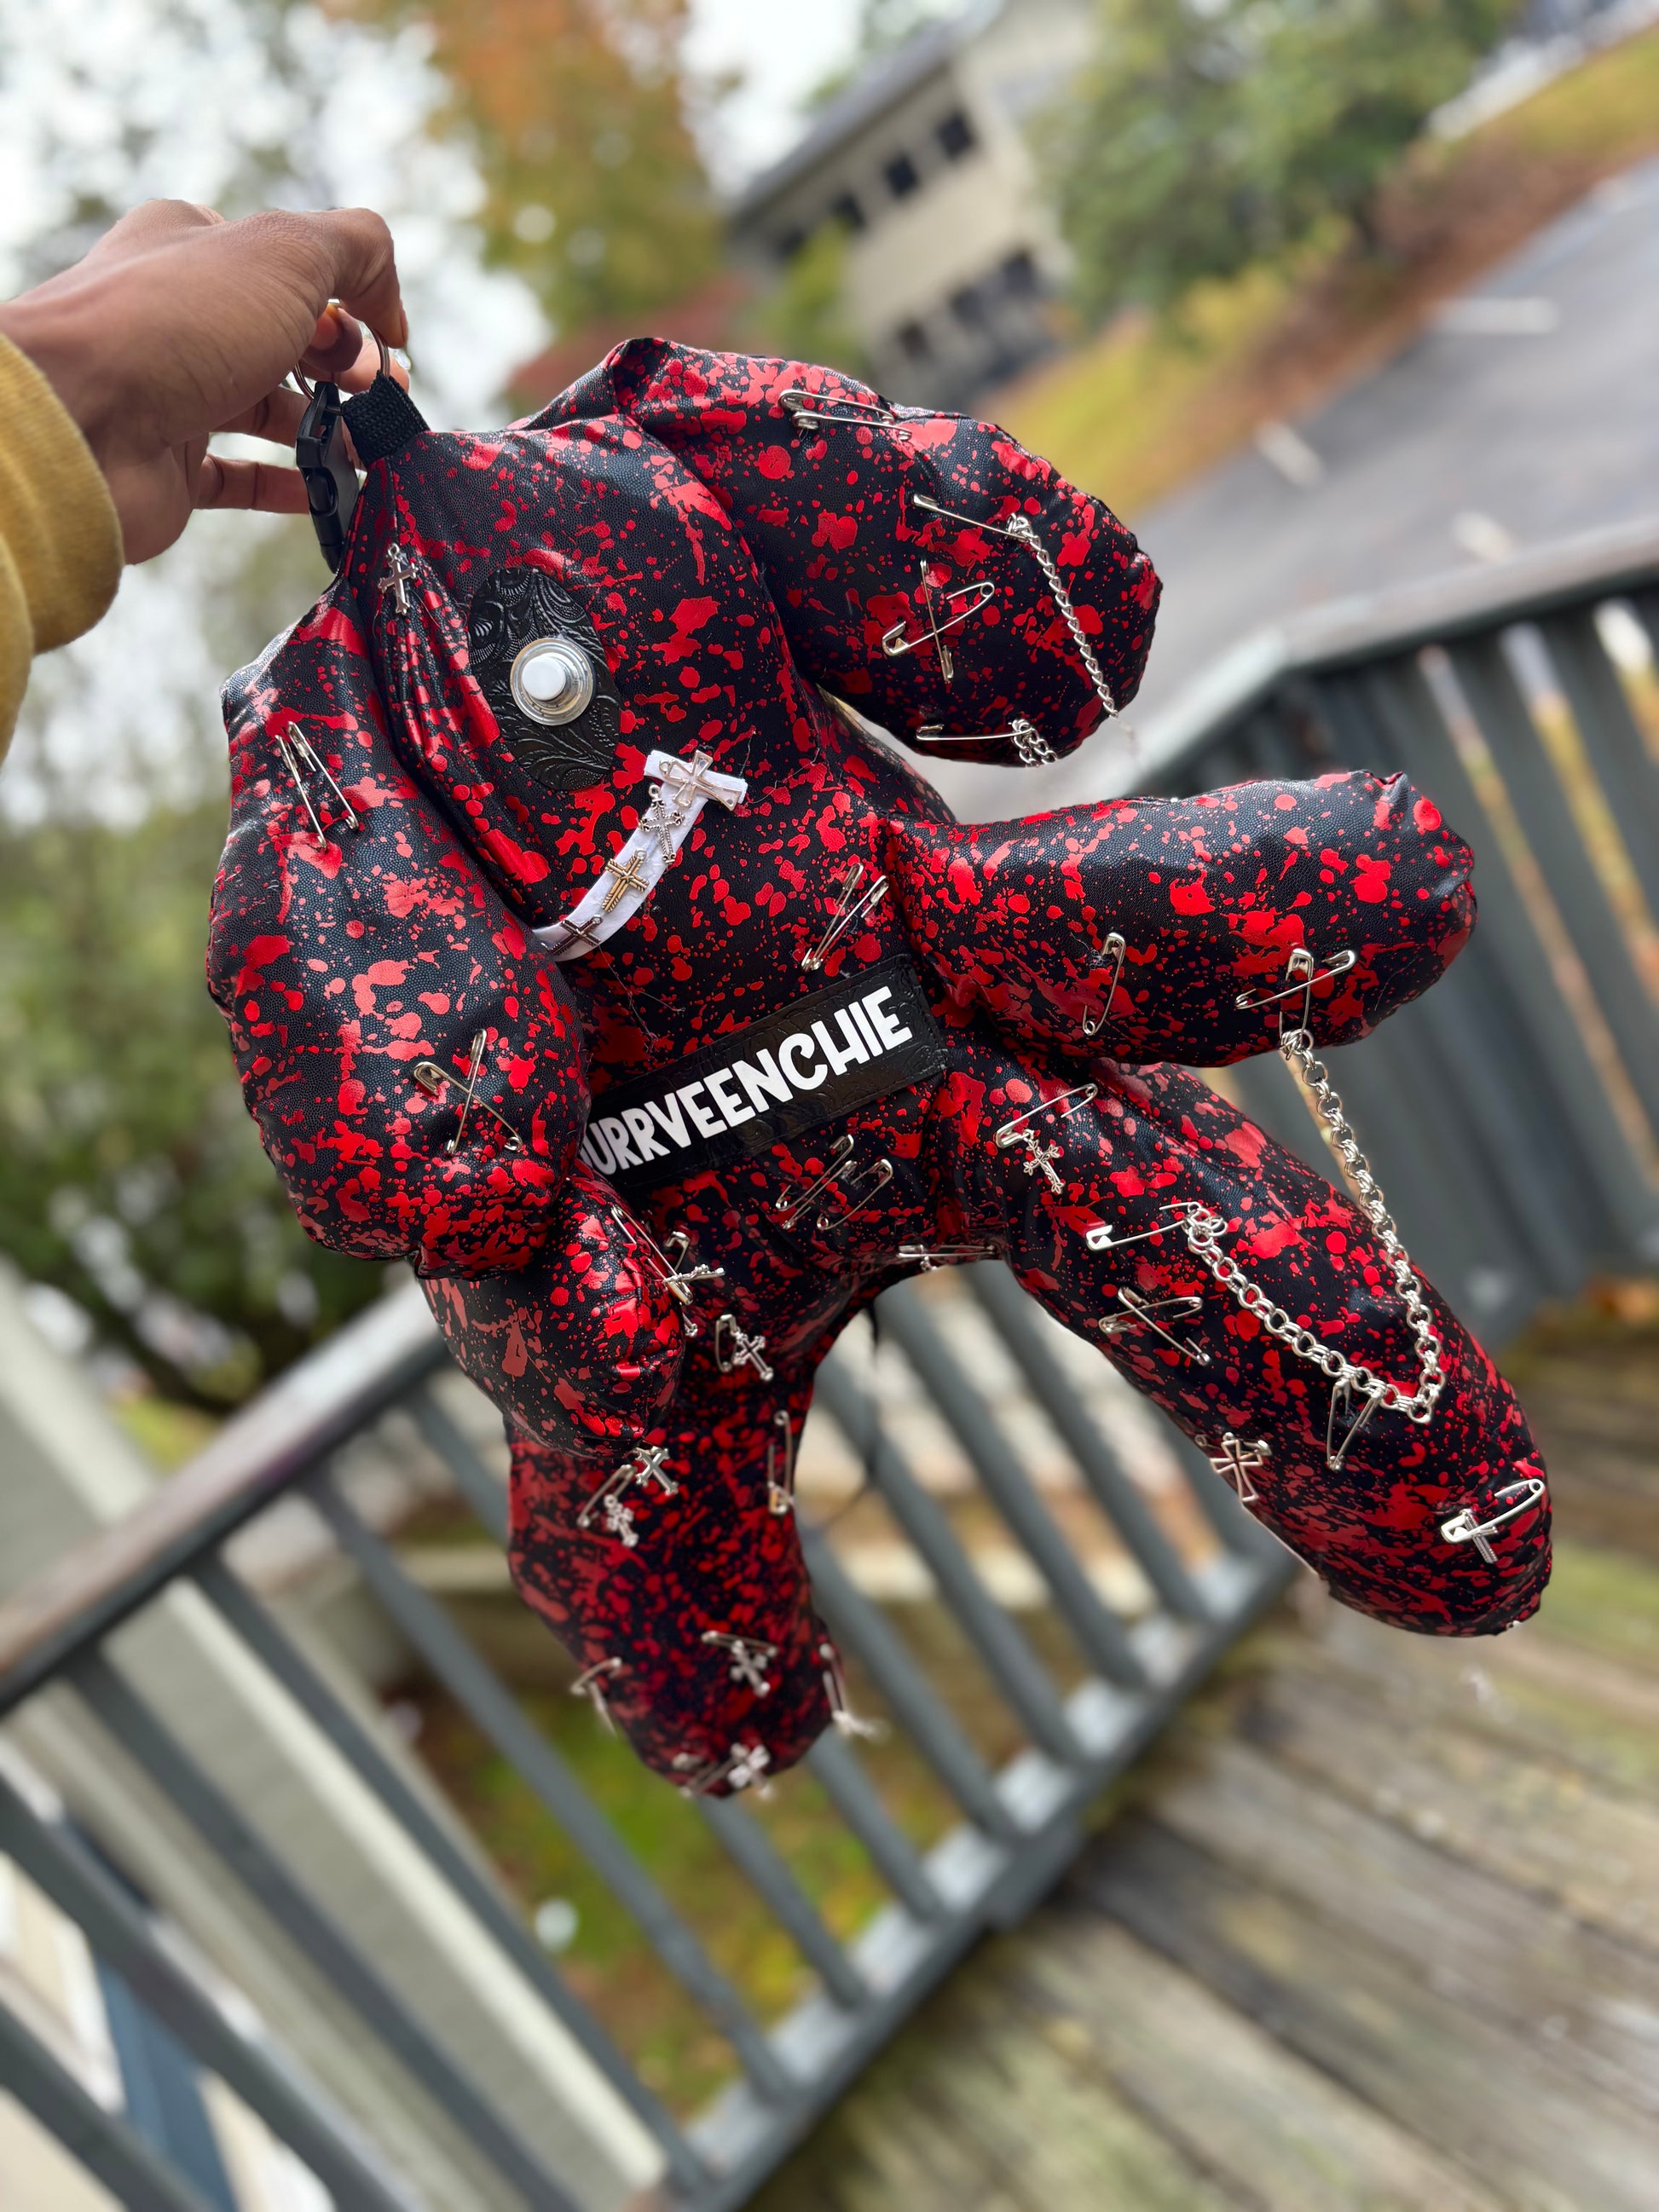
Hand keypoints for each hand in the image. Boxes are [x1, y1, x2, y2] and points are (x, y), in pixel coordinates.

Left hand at [0, 199, 408, 562]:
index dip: (349, 296)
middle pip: (285, 338)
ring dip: (332, 429)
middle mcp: (180, 313)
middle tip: (389, 396)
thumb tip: (389, 297)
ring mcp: (173, 392)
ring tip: (376, 450)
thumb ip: (353, 248)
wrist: (80, 421)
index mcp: (195, 244)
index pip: (287, 263)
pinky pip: (242, 477)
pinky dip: (293, 486)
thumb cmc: (179, 322)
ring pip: (269, 410)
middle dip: (349, 367)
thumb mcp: (285, 253)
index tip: (390, 337)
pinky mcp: (169, 464)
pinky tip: (335, 493)